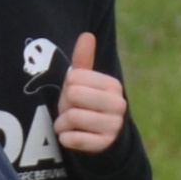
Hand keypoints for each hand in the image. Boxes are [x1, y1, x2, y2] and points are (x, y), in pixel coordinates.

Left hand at [56, 29, 127, 154]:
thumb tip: (87, 35)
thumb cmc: (87, 104)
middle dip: (64, 104)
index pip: (74, 77)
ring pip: (71, 117)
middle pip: (73, 96)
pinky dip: (65, 138)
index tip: (75, 95)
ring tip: (70, 124)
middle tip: (71, 109)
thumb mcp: (85, 82)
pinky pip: (73, 138)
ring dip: (62, 123)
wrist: (100, 138)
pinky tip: (72, 136)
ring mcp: (113, 126)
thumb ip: (83, 60)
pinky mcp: (104, 145)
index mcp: (113, 85)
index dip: (68, 87)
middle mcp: (118, 104)